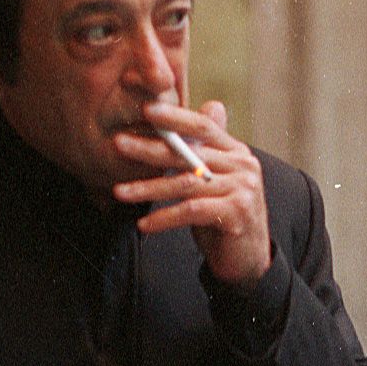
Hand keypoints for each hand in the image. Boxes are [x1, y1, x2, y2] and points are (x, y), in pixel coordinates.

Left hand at [112, 98, 271, 287]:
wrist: (248, 259)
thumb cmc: (224, 216)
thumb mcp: (216, 179)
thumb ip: (210, 148)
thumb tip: (210, 106)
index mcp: (236, 152)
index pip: (203, 126)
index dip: (175, 117)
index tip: (145, 110)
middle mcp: (243, 166)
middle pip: (189, 153)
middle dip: (150, 149)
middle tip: (119, 144)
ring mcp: (242, 189)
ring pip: (185, 183)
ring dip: (148, 188)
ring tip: (119, 191)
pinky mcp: (236, 214)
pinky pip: (191, 211)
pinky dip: (164, 218)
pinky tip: (144, 224)